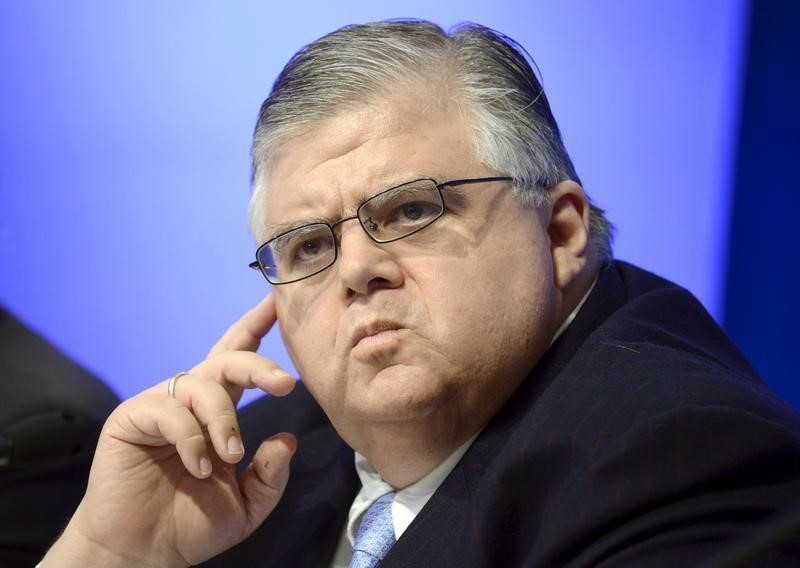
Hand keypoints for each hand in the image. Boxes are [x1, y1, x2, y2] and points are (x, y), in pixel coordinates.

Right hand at [42, 295, 296, 566]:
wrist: (143, 554)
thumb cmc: (190, 526)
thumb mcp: (246, 505)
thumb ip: (270, 475)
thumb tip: (286, 439)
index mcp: (217, 413)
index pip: (237, 360)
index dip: (254, 328)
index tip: (274, 303)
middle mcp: (190, 401)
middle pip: (226, 360)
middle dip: (258, 365)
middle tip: (285, 384)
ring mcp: (160, 407)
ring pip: (202, 385)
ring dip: (224, 420)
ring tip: (228, 457)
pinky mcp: (131, 418)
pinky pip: (170, 411)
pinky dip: (191, 438)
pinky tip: (198, 467)